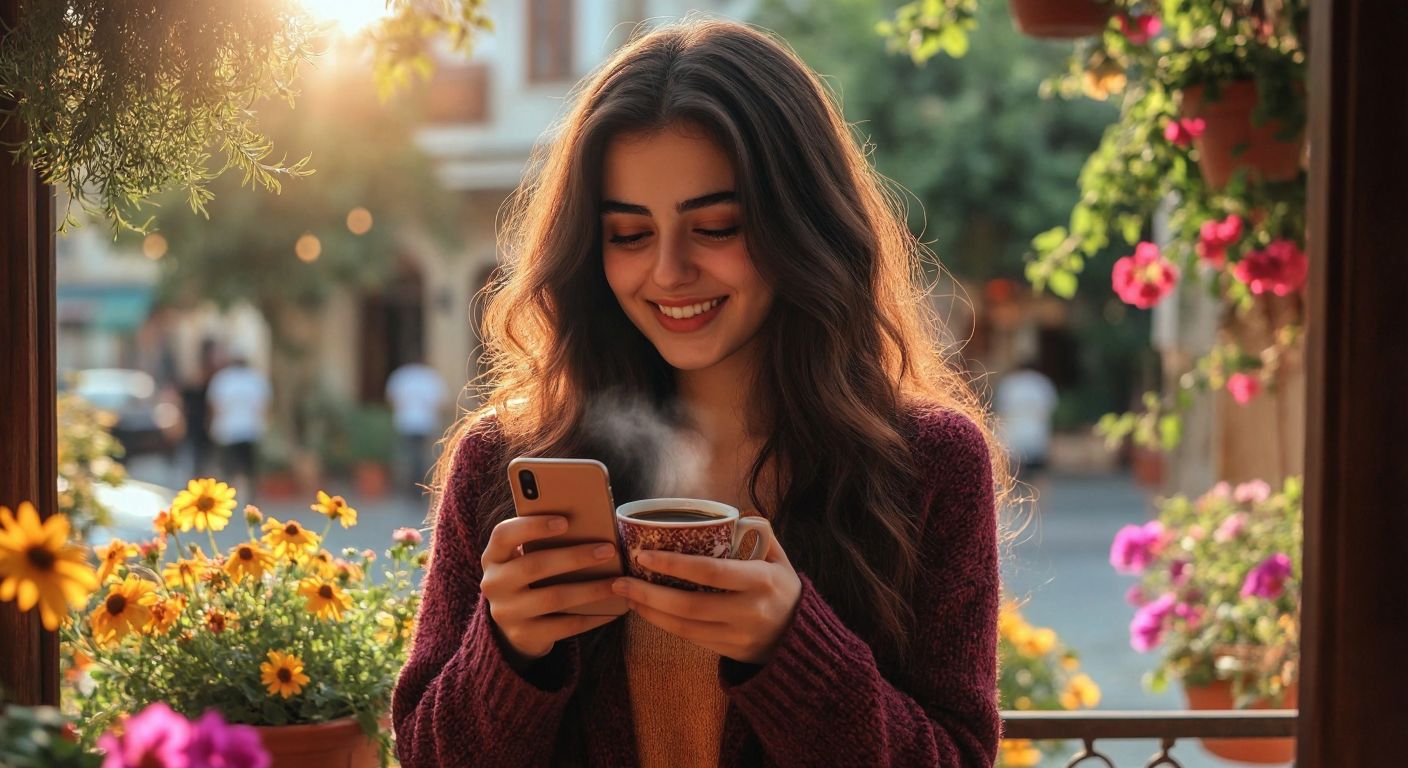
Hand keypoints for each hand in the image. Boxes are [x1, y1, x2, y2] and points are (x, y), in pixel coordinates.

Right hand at [480, 515, 620, 661]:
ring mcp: (506, 612)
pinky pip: (563, 626)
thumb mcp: (526, 558)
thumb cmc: (530, 578)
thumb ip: (544, 542)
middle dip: (575, 557)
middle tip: (608, 550)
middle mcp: (494, 584)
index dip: (533, 526)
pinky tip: (612, 611)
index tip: (565, 521)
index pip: (504, 534)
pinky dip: (590, 618)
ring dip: (589, 589)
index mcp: (494, 556)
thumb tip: (590, 525)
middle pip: (534, 566)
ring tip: (616, 582)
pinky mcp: (523, 635)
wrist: (514, 625)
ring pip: (553, 598)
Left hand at [611, 532, 801, 663]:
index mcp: (761, 580)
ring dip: (649, 611)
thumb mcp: (779, 558)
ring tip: (625, 594)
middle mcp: (748, 610)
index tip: (644, 555)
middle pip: (690, 605)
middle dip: (649, 593)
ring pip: (684, 626)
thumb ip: (759, 534)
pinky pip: (689, 638)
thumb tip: (732, 514)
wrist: (799, 638)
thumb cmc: (781, 589)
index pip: (711, 572)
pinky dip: (663, 624)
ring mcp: (737, 634)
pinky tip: (645, 610)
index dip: (675, 565)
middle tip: (621, 580)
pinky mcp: (728, 651)